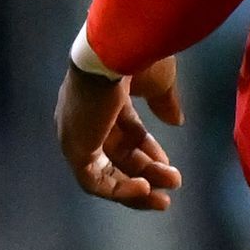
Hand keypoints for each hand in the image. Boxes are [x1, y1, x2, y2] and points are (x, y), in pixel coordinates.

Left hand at [58, 50, 184, 211]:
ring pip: (104, 173)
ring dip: (135, 187)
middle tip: (172, 185)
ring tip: (164, 197)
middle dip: (145, 172)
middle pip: (114, 156)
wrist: (116, 52)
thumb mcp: (156, 84)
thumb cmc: (136, 59)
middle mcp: (86, 120)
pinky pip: (92, 180)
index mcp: (103, 101)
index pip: (124, 135)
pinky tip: (144, 189)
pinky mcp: (74, 148)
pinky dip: (117, 189)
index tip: (170, 165)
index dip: (148, 152)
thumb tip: (176, 122)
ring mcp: (76, 135)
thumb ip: (164, 103)